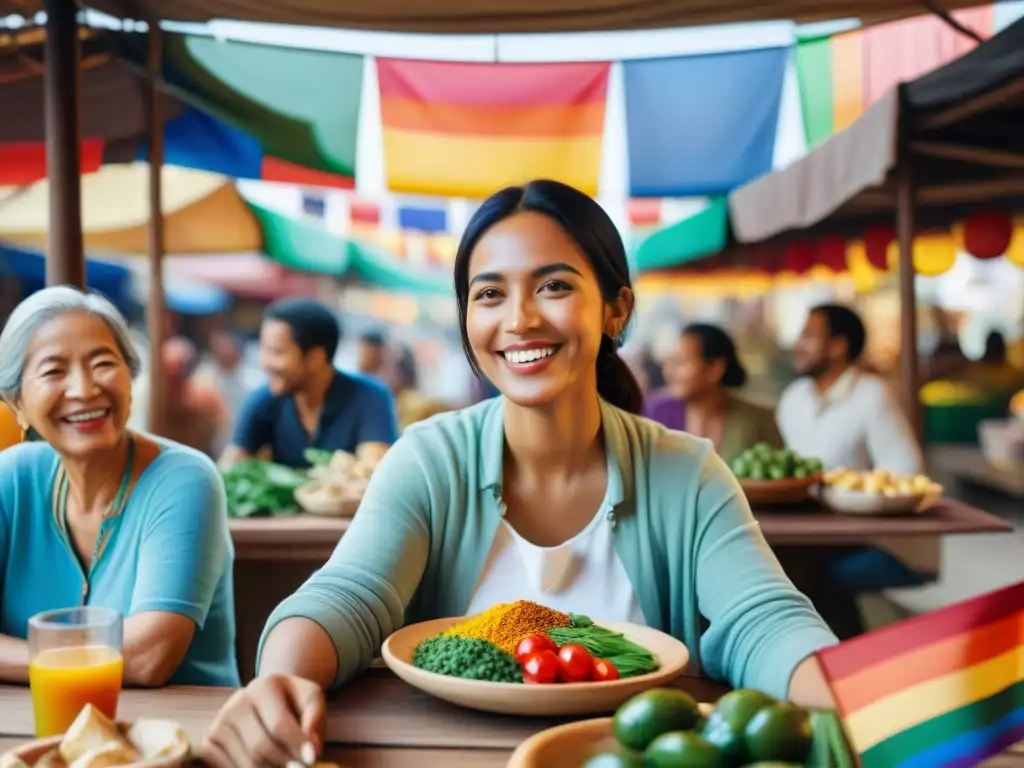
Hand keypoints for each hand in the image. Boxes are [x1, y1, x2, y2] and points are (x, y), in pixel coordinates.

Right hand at [203, 674, 325, 766]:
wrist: (269, 702)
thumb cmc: (294, 703)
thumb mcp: (311, 701)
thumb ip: (314, 721)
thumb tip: (311, 751)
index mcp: (263, 686)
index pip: (278, 724)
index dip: (296, 746)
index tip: (311, 760)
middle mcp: (236, 702)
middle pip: (259, 747)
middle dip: (283, 764)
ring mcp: (219, 722)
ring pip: (245, 763)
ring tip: (284, 766)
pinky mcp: (209, 743)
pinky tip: (265, 767)